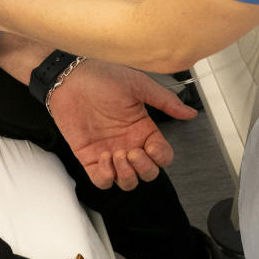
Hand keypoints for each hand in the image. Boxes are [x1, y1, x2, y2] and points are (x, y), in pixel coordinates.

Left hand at [47, 59, 197, 190]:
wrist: (69, 77)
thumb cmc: (101, 76)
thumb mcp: (138, 85)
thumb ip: (165, 101)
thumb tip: (189, 112)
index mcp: (143, 129)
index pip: (162, 156)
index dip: (160, 157)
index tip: (151, 145)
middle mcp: (129, 143)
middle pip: (147, 174)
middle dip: (144, 168)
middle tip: (133, 151)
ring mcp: (109, 152)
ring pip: (127, 182)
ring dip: (126, 174)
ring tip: (118, 154)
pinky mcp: (89, 157)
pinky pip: (102, 181)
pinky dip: (106, 177)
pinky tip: (104, 157)